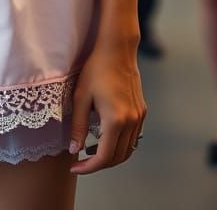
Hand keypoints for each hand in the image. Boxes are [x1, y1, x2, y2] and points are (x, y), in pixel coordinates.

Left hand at [68, 42, 146, 173]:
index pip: (104, 156)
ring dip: (110, 156)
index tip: (75, 167)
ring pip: (128, 150)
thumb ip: (78, 126)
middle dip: (99, 164)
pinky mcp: (141, 111)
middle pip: (118, 157)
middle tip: (81, 161)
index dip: (89, 167)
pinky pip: (133, 138)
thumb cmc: (96, 69)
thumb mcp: (81, 97)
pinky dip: (120, 144)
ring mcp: (139, 117)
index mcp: (115, 120)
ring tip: (90, 150)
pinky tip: (104, 137)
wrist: (117, 50)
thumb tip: (75, 150)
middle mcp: (131, 122)